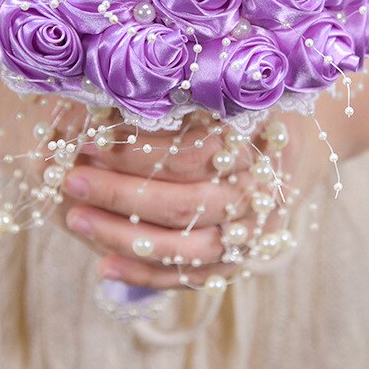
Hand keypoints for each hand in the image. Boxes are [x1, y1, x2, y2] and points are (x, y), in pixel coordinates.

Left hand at [61, 108, 336, 289]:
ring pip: (181, 247)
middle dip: (118, 193)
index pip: (188, 155)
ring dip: (122, 237)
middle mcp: (257, 196)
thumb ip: (185, 95)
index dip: (136, 149)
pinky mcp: (238, 262)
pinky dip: (144, 276)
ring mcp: (250, 236)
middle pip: (181, 203)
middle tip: (71, 177)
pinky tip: (102, 267)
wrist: (297, 154)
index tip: (91, 137)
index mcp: (256, 146)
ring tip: (75, 219)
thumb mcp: (228, 90)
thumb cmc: (250, 111)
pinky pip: (188, 278)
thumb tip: (112, 95)